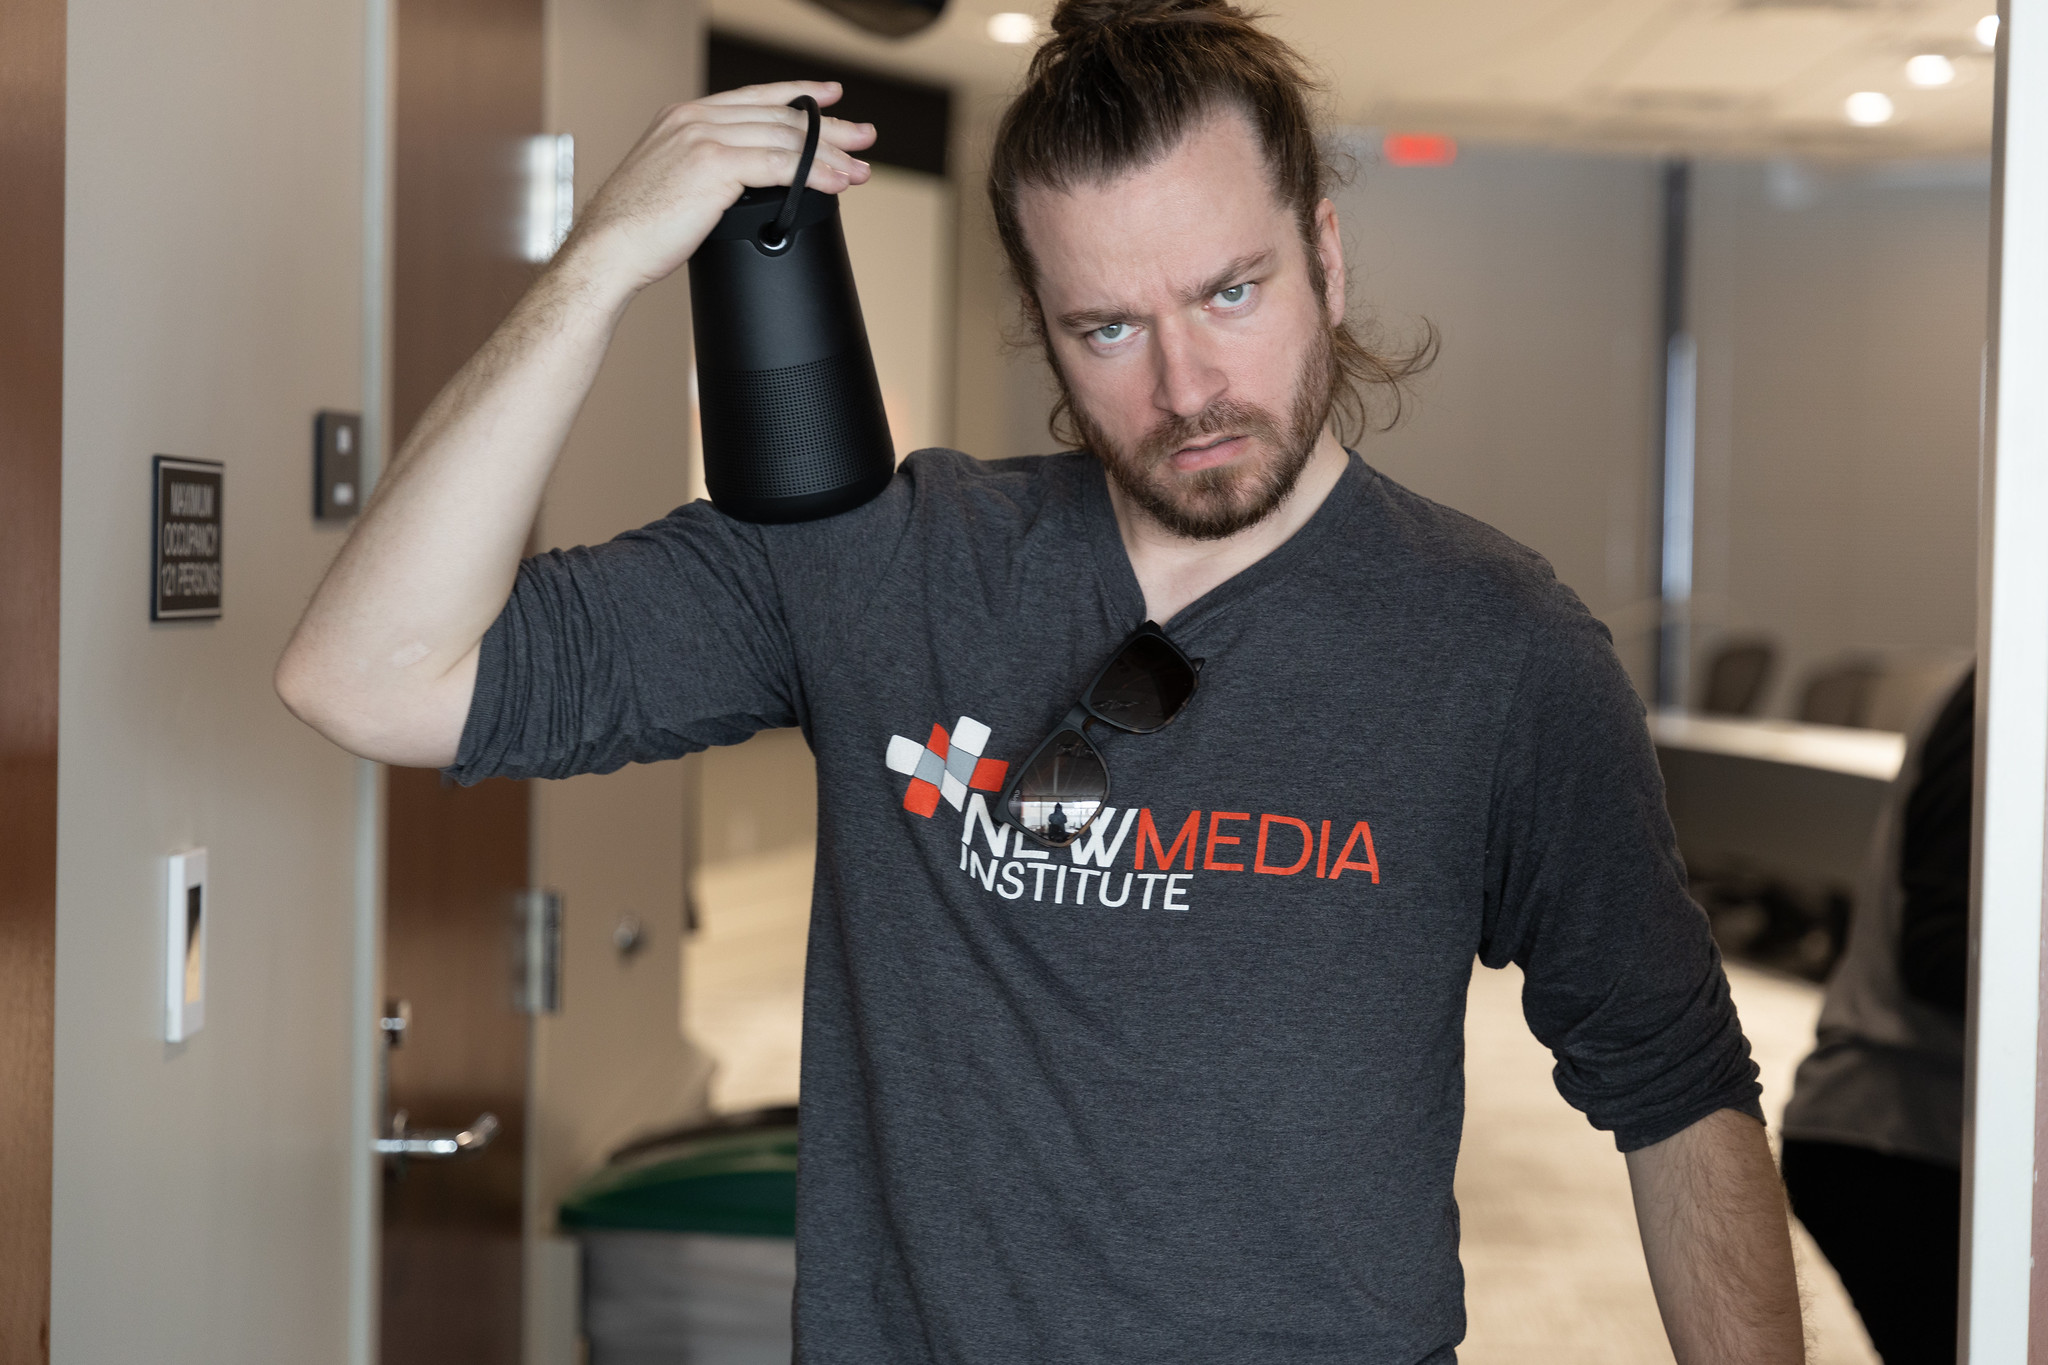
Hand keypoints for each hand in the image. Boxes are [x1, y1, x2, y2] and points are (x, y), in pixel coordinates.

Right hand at [556, 81, 875, 297]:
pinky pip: (780, 165)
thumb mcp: (672, 184)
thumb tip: (747, 185)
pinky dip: (815, 174)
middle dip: (828, 127)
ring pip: (785, 139)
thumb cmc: (636, 231)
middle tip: (863, 136)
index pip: (753, 98)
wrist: (608, 249)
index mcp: (683, 117)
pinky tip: (836, 183)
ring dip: (830, 156)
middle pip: (778, 115)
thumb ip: (706, 170)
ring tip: (860, 169)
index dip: (797, 95)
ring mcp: (704, 136)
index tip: (828, 97)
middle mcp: (694, 118)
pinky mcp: (714, 163)